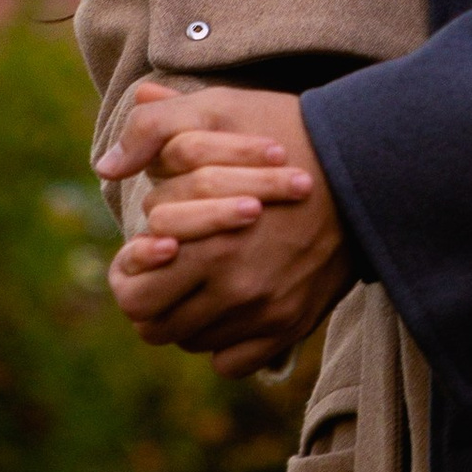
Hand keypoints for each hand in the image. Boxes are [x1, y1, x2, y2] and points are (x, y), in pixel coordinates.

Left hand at [97, 81, 353, 374]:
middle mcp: (235, 288)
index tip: (145, 252)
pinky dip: (224, 339)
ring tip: (199, 280)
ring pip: (193, 343)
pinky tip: (230, 303)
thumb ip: (155, 130)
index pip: (133, 295)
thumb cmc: (287, 132)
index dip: (128, 273)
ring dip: (187, 316)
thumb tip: (106, 163)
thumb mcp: (219, 110)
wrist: (365, 164)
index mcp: (208, 241)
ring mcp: (266, 312)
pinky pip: (233, 361)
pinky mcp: (292, 324)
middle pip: (155, 327)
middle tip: (165, 270)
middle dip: (152, 299)